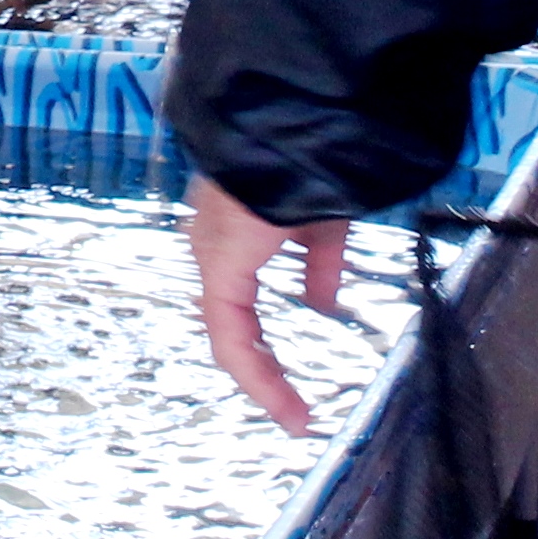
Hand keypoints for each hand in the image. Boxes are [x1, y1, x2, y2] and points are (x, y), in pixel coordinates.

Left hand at [187, 176, 349, 435]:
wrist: (298, 122)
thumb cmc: (314, 160)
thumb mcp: (324, 218)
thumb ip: (320, 262)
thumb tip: (322, 302)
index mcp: (235, 232)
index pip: (239, 301)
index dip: (265, 341)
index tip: (298, 377)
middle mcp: (214, 245)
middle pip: (232, 322)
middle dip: (262, 366)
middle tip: (295, 409)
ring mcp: (213, 255)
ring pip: (230, 334)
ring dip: (262, 376)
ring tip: (294, 416)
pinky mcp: (220, 266)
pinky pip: (232, 333)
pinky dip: (256, 370)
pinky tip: (286, 402)